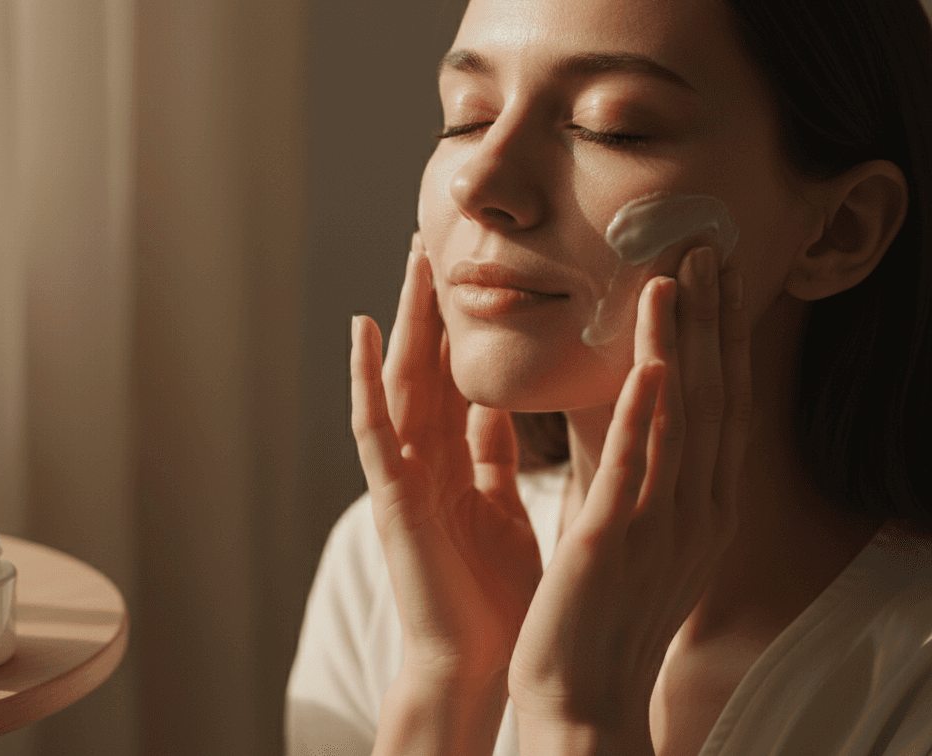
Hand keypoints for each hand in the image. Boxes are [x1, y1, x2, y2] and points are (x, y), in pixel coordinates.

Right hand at [351, 234, 543, 687]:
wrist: (475, 661)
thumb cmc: (491, 592)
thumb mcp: (500, 504)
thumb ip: (492, 454)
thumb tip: (499, 403)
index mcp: (453, 461)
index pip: (456, 377)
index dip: (461, 325)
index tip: (471, 271)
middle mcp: (424, 459)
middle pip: (426, 366)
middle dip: (430, 306)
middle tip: (433, 238)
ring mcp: (403, 476)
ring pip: (401, 383)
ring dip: (403, 322)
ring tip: (409, 261)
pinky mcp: (392, 498)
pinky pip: (374, 429)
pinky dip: (365, 380)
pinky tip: (364, 332)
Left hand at [506, 247, 750, 751]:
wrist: (585, 694)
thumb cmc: (607, 614)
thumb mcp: (642, 533)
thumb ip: (647, 475)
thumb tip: (645, 415)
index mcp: (698, 506)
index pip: (717, 404)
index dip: (719, 336)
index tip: (713, 276)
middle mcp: (693, 511)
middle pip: (713, 398)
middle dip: (711, 322)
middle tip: (706, 249)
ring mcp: (657, 527)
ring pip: (679, 421)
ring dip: (680, 346)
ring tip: (674, 279)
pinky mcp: (612, 544)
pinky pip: (633, 471)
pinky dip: (643, 416)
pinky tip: (648, 366)